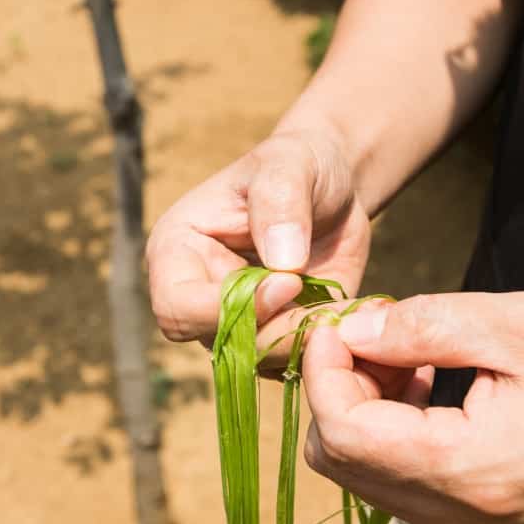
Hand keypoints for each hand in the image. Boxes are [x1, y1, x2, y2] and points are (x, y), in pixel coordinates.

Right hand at [146, 127, 370, 354]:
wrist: (334, 186)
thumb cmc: (299, 163)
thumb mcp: (290, 163)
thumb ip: (280, 202)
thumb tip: (283, 263)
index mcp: (178, 251)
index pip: (177, 307)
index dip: (228, 308)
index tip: (289, 282)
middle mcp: (199, 293)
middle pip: (219, 343)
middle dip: (274, 331)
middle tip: (323, 305)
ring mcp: (238, 320)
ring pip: (258, 360)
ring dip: (303, 341)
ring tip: (340, 305)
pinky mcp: (276, 334)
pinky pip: (293, 360)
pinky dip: (324, 345)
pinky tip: (346, 312)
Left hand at [302, 292, 523, 523]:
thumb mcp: (517, 325)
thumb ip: (420, 325)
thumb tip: (349, 330)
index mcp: (468, 470)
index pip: (341, 432)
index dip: (322, 371)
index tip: (339, 321)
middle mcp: (460, 518)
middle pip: (341, 460)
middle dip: (338, 388)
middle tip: (374, 332)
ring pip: (366, 473)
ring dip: (365, 407)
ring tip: (409, 353)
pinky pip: (404, 482)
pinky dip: (395, 430)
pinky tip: (429, 382)